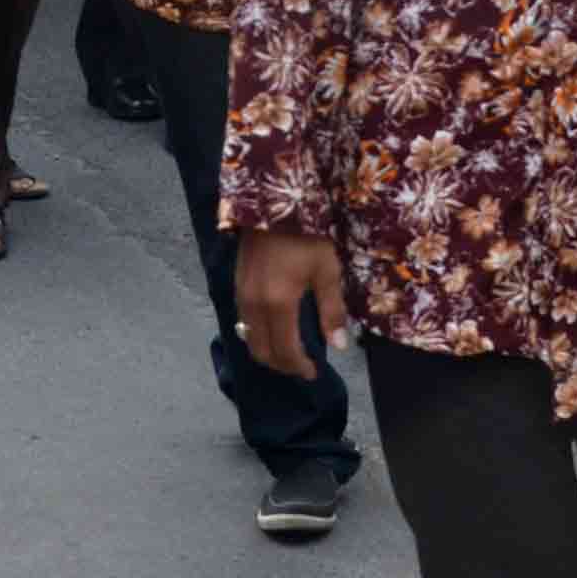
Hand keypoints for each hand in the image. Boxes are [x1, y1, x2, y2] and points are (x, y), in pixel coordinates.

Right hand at [237, 230, 349, 378]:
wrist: (271, 205)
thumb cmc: (305, 236)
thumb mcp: (326, 270)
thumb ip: (332, 310)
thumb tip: (339, 346)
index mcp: (278, 304)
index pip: (285, 350)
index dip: (299, 366)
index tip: (314, 372)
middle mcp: (254, 306)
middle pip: (262, 351)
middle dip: (282, 365)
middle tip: (302, 367)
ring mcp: (241, 296)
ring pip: (250, 339)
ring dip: (269, 352)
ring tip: (290, 353)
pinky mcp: (237, 287)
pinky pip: (244, 324)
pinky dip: (259, 336)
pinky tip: (275, 331)